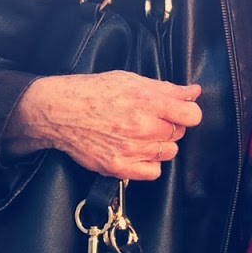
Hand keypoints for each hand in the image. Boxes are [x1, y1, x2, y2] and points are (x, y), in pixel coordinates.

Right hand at [3, 72, 201, 180]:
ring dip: (160, 145)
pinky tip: (138, 152)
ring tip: (142, 135)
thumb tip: (193, 92)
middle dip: (170, 126)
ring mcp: (130, 149)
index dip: (189, 113)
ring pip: (168, 153)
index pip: (190, 115)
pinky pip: (153, 172)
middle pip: (178, 134)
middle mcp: (140, 126)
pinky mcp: (119, 167)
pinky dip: (150, 164)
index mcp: (145, 101)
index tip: (182, 112)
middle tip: (151, 120)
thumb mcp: (130, 80)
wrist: (58, 111)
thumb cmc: (92, 92)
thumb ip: (166, 89)